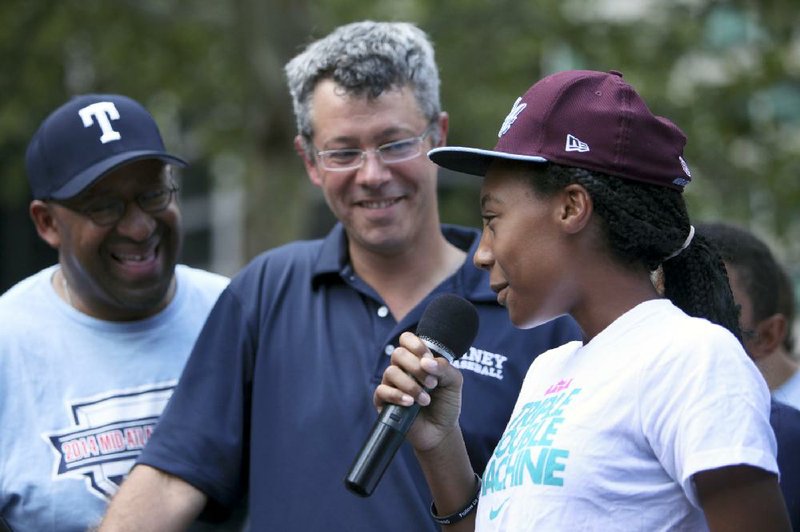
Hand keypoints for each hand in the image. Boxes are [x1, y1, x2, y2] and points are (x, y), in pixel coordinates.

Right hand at [374, 331, 463, 452]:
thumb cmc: (446, 404)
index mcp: (417, 359)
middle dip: (416, 368)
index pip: (406, 339)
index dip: (416, 345)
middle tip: (432, 383)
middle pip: (398, 354)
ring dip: (411, 385)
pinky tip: (410, 403)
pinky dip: (398, 396)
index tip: (428, 359)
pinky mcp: (383, 401)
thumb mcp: (453, 382)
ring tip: (425, 400)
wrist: (441, 431)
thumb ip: (444, 367)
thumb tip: (426, 362)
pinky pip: (382, 390)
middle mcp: (402, 368)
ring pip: (391, 372)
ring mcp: (391, 384)